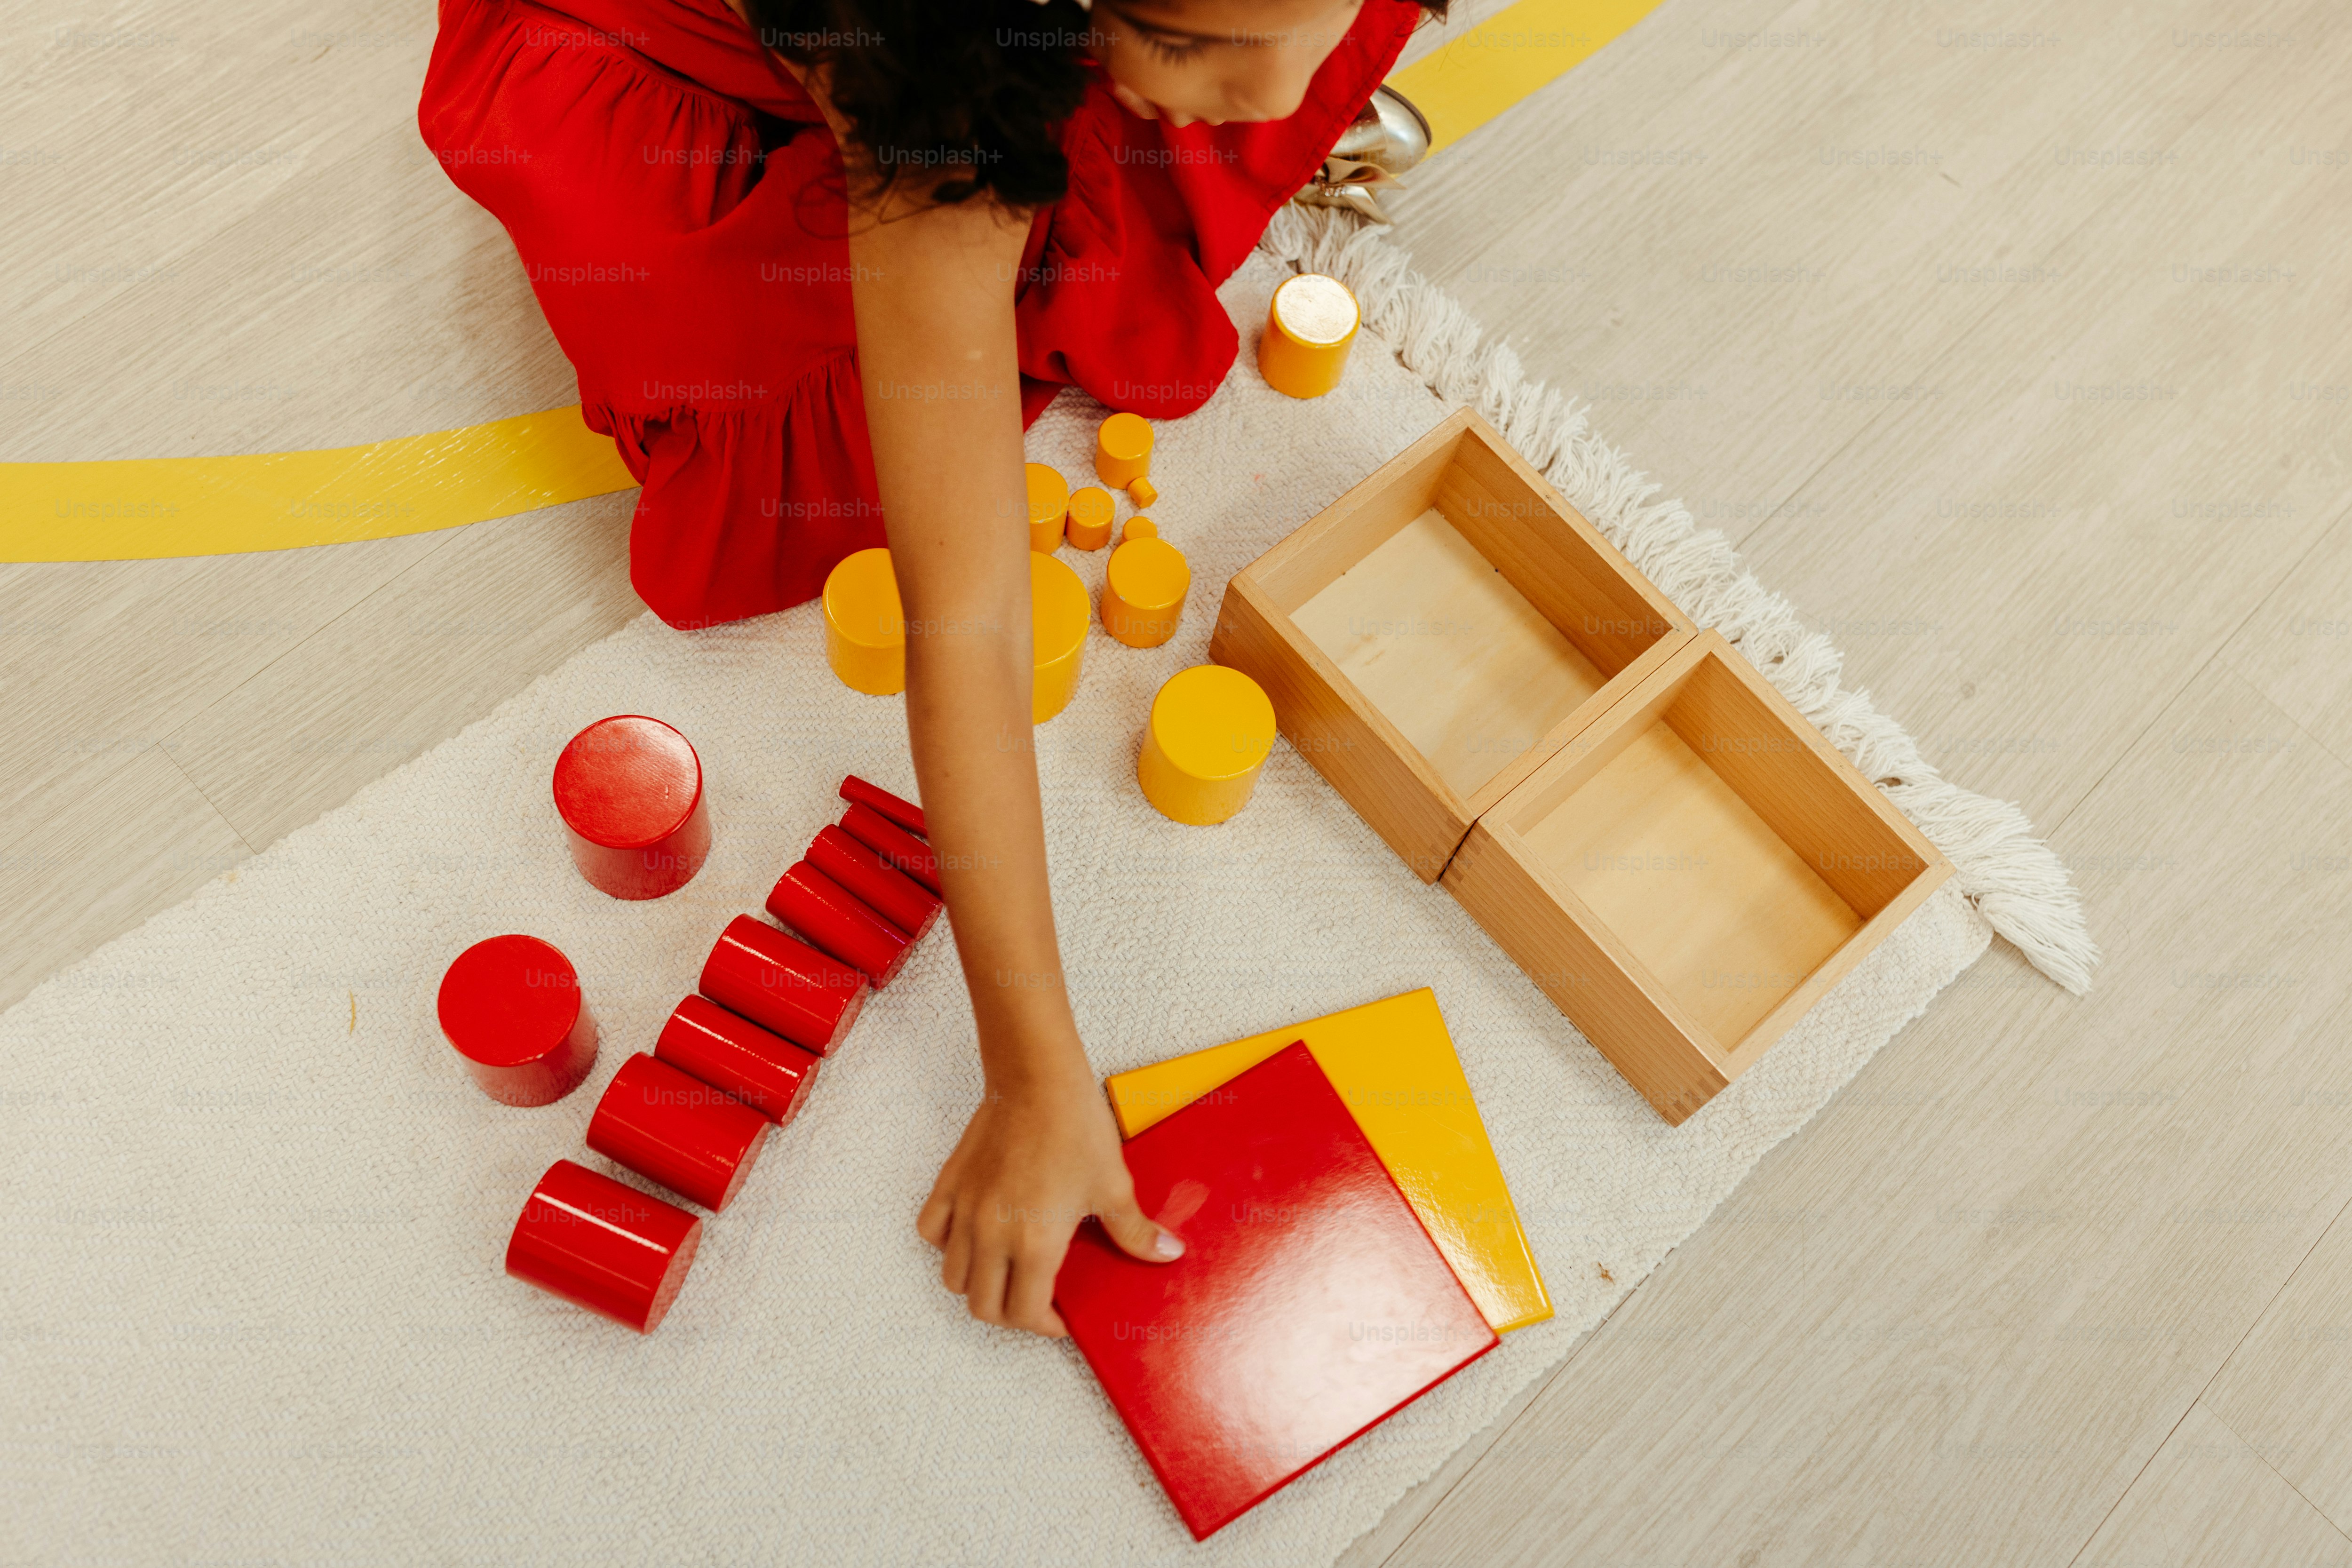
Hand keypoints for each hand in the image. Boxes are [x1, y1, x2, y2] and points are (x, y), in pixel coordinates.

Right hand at [918, 1058, 1183, 1336]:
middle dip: (1011, 1314)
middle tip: (1035, 1303)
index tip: (1060, 1319)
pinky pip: (931, 1231)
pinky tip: (974, 1235)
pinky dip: (947, 1244)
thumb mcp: (1113, 1185)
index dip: (1045, 1327)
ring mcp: (965, 1210)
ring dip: (978, 1284)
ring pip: (953, 1276)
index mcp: (1033, 1243)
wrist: (1037, 1079)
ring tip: (1006, 1273)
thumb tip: (1167, 1254)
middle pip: (983, 1305)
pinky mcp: (950, 1185)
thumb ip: (1134, 1231)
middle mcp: (991, 1234)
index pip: (1024, 1313)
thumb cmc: (1075, 1128)